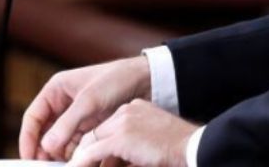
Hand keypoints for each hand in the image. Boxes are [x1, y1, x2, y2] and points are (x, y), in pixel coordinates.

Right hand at [19, 56, 151, 160]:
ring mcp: (77, 116)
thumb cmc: (117, 80)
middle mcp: (64, 103)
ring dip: (60, 154)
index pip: (34, 117)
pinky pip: (76, 143)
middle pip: (44, 132)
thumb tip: (47, 146)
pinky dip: (75, 153)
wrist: (147, 81)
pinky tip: (79, 161)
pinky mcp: (90, 126)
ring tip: (64, 166)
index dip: (28, 138)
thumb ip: (67, 124)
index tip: (28, 158)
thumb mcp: (90, 101)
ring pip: (60, 141)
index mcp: (57, 89)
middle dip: (44, 150)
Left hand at [66, 99, 196, 166]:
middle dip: (85, 152)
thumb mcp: (150, 142)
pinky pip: (92, 152)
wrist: (192, 147)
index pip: (107, 127)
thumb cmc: (177, 149)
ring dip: (82, 160)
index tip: (87, 159)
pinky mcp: (121, 137)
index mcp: (135, 109)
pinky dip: (82, 163)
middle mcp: (127, 111)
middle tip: (76, 165)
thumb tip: (108, 160)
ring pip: (91, 142)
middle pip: (96, 133)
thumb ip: (131, 147)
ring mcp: (123, 122)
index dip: (95, 145)